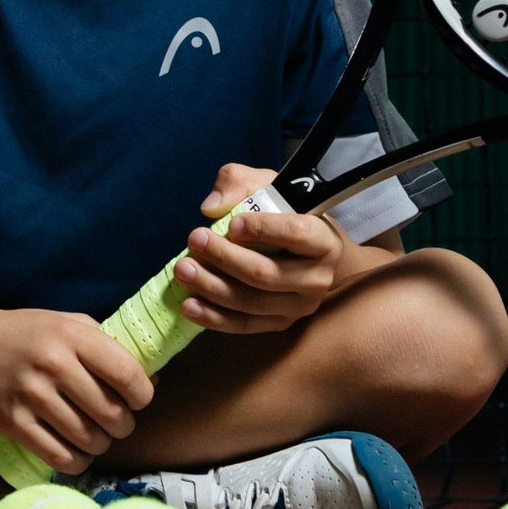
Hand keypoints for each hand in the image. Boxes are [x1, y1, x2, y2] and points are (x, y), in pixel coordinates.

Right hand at [0, 308, 152, 476]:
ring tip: (96, 435)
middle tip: (116, 422)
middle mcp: (53, 365)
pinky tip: (77, 451)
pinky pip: (61, 457)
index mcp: (71, 336)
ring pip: (89, 439)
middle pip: (111, 413)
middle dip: (123, 425)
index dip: (143, 395)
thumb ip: (107, 346)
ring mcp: (31, 396)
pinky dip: (78, 460)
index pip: (127, 374)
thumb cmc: (25, 334)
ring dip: (101, 444)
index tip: (139, 400)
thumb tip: (152, 380)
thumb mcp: (67, 324)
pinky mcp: (14, 423)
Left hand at [172, 162, 345, 335]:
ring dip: (212, 287)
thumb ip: (239, 183)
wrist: (308, 254)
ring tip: (183, 270)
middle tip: (194, 240)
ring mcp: (299, 307)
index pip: (296, 233)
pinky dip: (214, 317)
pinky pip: (244, 325)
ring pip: (251, 302)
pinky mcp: (280, 324)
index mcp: (323, 240)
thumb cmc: (284, 214)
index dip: (263, 229)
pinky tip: (189, 305)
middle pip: (266, 273)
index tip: (232, 224)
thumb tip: (211, 207)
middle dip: (224, 258)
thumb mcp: (267, 186)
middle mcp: (317, 278)